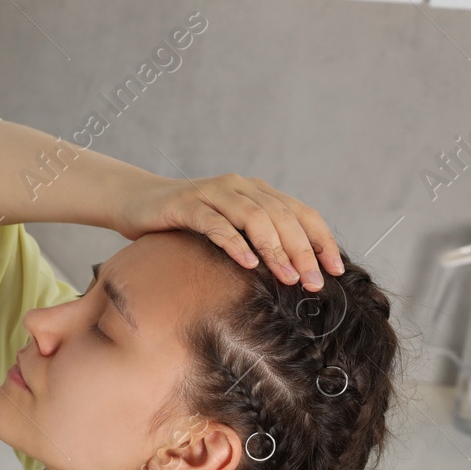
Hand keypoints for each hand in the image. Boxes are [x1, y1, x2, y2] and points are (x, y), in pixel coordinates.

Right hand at [113, 173, 343, 290]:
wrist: (135, 201)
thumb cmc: (182, 222)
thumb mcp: (225, 228)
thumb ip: (254, 238)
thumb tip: (290, 271)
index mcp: (256, 191)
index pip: (300, 212)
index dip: (321, 240)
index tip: (335, 270)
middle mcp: (240, 187)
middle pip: (282, 216)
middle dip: (303, 251)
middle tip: (314, 282)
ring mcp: (212, 193)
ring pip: (254, 218)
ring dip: (275, 250)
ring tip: (288, 277)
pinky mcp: (186, 204)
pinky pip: (216, 223)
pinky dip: (234, 243)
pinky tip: (247, 264)